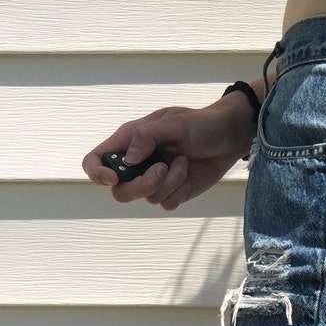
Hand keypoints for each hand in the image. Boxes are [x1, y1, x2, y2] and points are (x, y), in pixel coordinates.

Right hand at [82, 98, 255, 209]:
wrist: (230, 137)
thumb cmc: (201, 123)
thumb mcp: (174, 123)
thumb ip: (147, 137)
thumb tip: (128, 160)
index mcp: (129, 141)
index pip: (96, 160)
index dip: (96, 172)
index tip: (112, 178)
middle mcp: (138, 163)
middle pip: (119, 190)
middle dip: (139, 185)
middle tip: (161, 170)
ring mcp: (155, 180)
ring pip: (147, 197)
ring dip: (169, 181)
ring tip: (183, 161)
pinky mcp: (173, 191)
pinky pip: (166, 203)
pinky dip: (178, 190)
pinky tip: (188, 173)